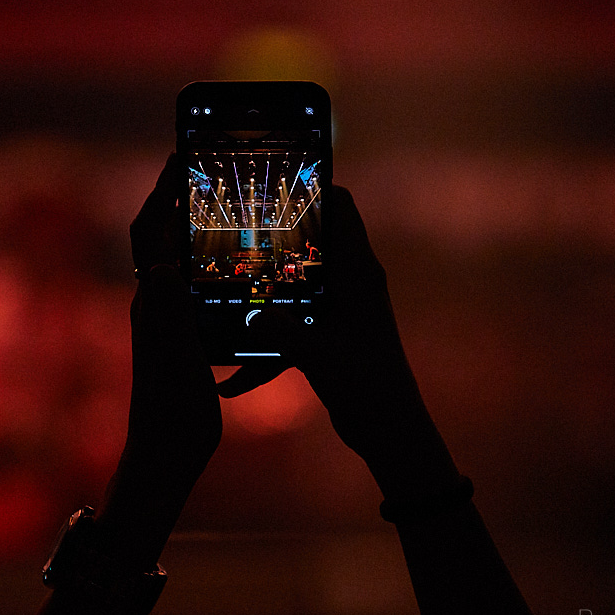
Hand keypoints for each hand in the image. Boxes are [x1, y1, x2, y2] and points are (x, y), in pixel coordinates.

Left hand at [95, 155, 221, 570]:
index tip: (180, 156)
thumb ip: (170, 312)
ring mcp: (166, 318)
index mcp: (154, 302)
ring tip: (217, 198)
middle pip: (160, 235)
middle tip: (198, 165)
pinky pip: (191, 282)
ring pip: (176, 257)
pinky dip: (205, 258)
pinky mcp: (180, 335)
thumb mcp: (176, 361)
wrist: (164, 457)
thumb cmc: (170, 413)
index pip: (153, 232)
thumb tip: (162, 261)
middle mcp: (155, 303)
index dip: (164, 192)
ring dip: (189, 224)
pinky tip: (231, 259)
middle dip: (174, 197)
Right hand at [221, 185, 458, 499]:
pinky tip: (233, 378)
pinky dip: (268, 343)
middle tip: (232, 227)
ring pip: (297, 281)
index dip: (312, 187)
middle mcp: (352, 284)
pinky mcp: (329, 335)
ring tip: (223, 284)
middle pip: (312, 239)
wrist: (392, 433)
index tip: (272, 181)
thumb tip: (248, 312)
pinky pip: (292, 324)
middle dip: (273, 234)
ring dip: (266, 286)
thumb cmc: (368, 388)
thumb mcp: (318, 357)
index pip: (342, 207)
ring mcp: (340, 309)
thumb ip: (282, 331)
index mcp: (359, 274)